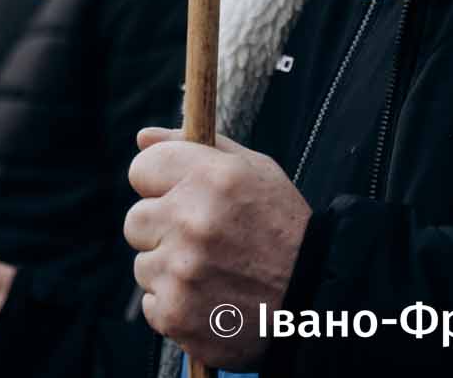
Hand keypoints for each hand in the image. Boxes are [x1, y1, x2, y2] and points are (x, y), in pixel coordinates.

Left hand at [124, 127, 308, 369]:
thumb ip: (193, 147)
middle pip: (135, 220)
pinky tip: (212, 300)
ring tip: (215, 273)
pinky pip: (153, 304)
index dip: (159, 183)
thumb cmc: (282, 226)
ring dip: (171, 270)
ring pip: (144, 265)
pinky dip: (177, 305)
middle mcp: (192, 221)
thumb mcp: (254, 170)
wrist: (317, 297)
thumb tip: (142, 137)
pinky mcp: (176, 314)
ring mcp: (182, 271)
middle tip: (202, 241)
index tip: (176, 196)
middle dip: (163, 229)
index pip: (141, 169)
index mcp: (211, 177)